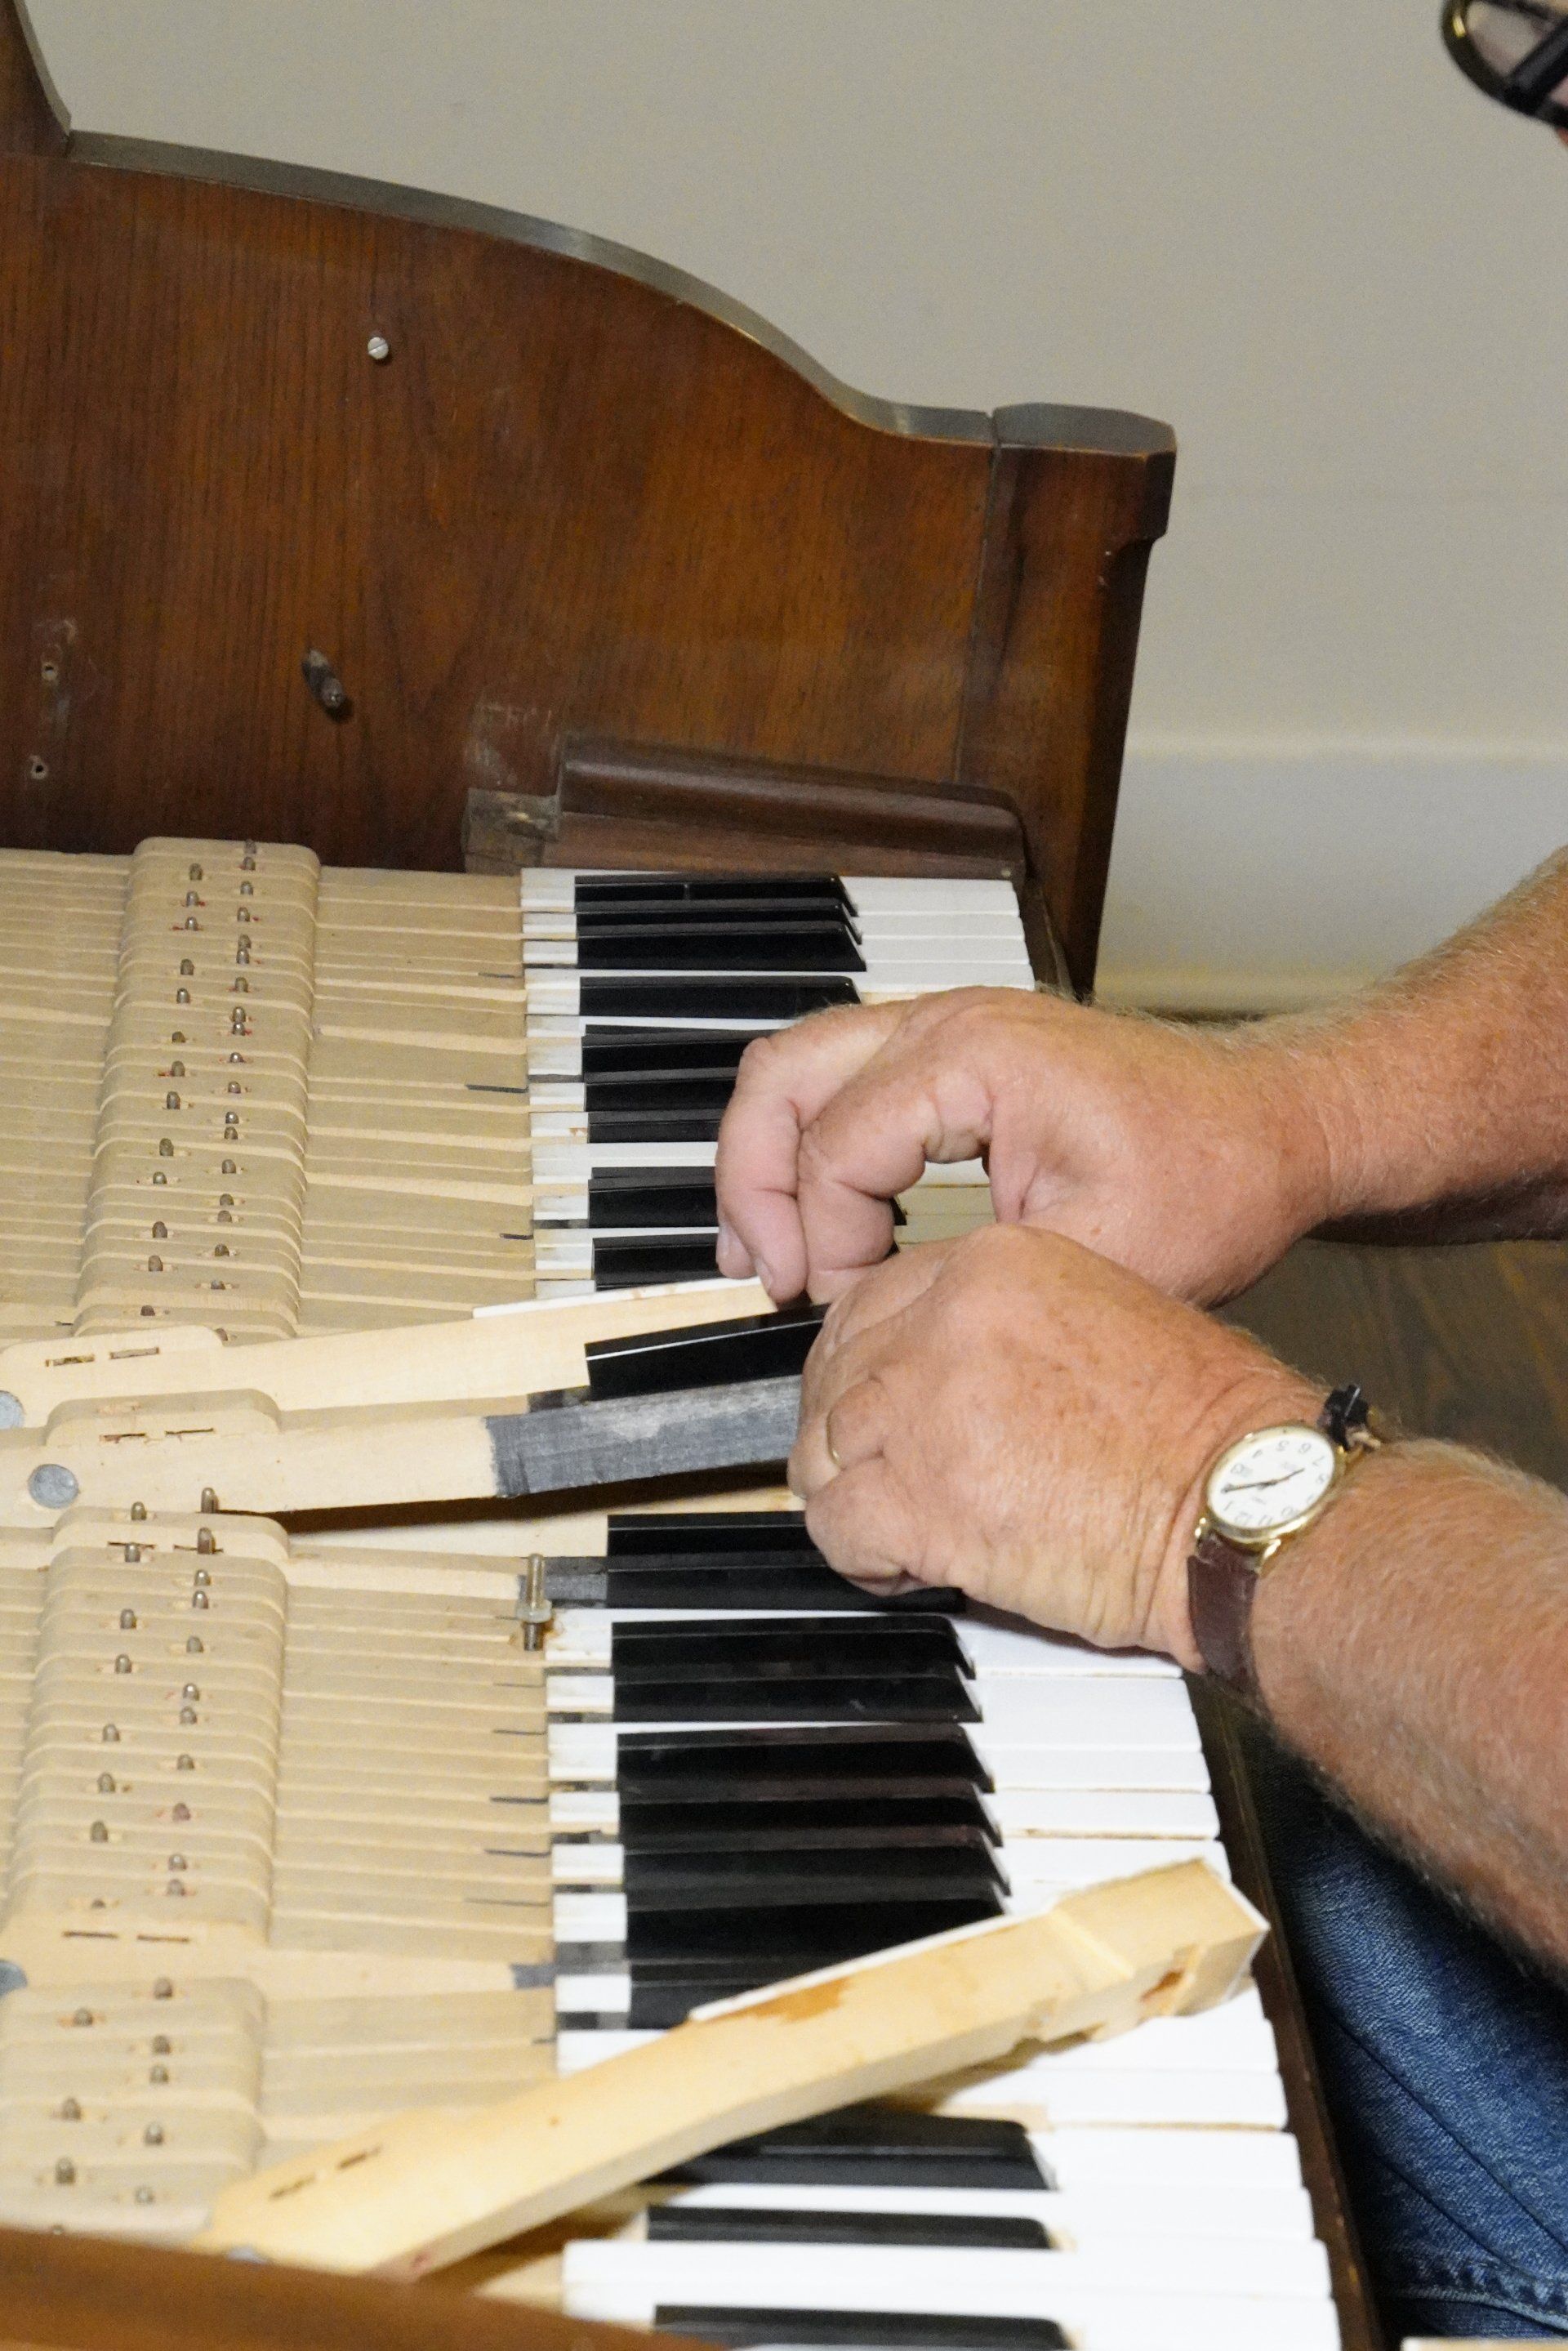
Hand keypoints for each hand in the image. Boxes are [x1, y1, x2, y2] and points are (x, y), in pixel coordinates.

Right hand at [714, 987, 1340, 1305]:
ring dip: (771, 1157)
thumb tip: (872, 1309)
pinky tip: (820, 1219)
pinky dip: (813, 1142)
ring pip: (799, 1065)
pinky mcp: (961, 1049)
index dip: (825, 1239)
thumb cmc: (1212, 1179)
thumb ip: (969, 1277)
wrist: (1275, 1128)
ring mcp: (952, 1023)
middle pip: (782, 1076)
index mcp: (975, 1057)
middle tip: (766, 1272)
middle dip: (756, 1182)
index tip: (846, 1305)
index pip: (836, 1144)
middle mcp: (950, 1019)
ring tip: (765, 1251)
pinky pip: (845, 1076)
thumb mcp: (1095, 1257)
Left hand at [788, 1223, 1319, 1662]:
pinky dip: (857, 1556)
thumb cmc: (1212, 1432)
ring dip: (849, 1493)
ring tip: (893, 1525)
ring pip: (823, 1448)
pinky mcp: (917, 1499)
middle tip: (869, 1470)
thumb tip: (953, 1367)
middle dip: (844, 1429)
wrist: (1243, 1504)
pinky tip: (900, 1566)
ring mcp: (922, 1408)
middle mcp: (946, 1321)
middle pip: (837, 1370)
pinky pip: (834, 1527)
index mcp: (996, 1265)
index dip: (866, 1362)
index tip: (875, 1398)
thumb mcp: (1107, 1318)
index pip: (874, 1301)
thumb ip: (1012, 1328)